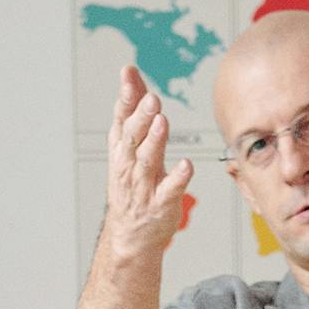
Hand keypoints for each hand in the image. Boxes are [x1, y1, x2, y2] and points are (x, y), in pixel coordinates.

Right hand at [99, 64, 192, 273]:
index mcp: (122, 149)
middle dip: (142, 117)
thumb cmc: (131, 185)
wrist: (130, 235)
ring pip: (148, 160)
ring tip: (162, 122)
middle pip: (134, 137)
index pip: (122, 118)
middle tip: (152, 98)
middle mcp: (130, 165)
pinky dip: (178, 178)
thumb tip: (131, 74)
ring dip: (155, 141)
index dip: (125, 96)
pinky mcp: (161, 204)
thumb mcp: (127, 146)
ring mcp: (144, 186)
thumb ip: (133, 110)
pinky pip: (170, 190)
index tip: (128, 74)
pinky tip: (187, 166)